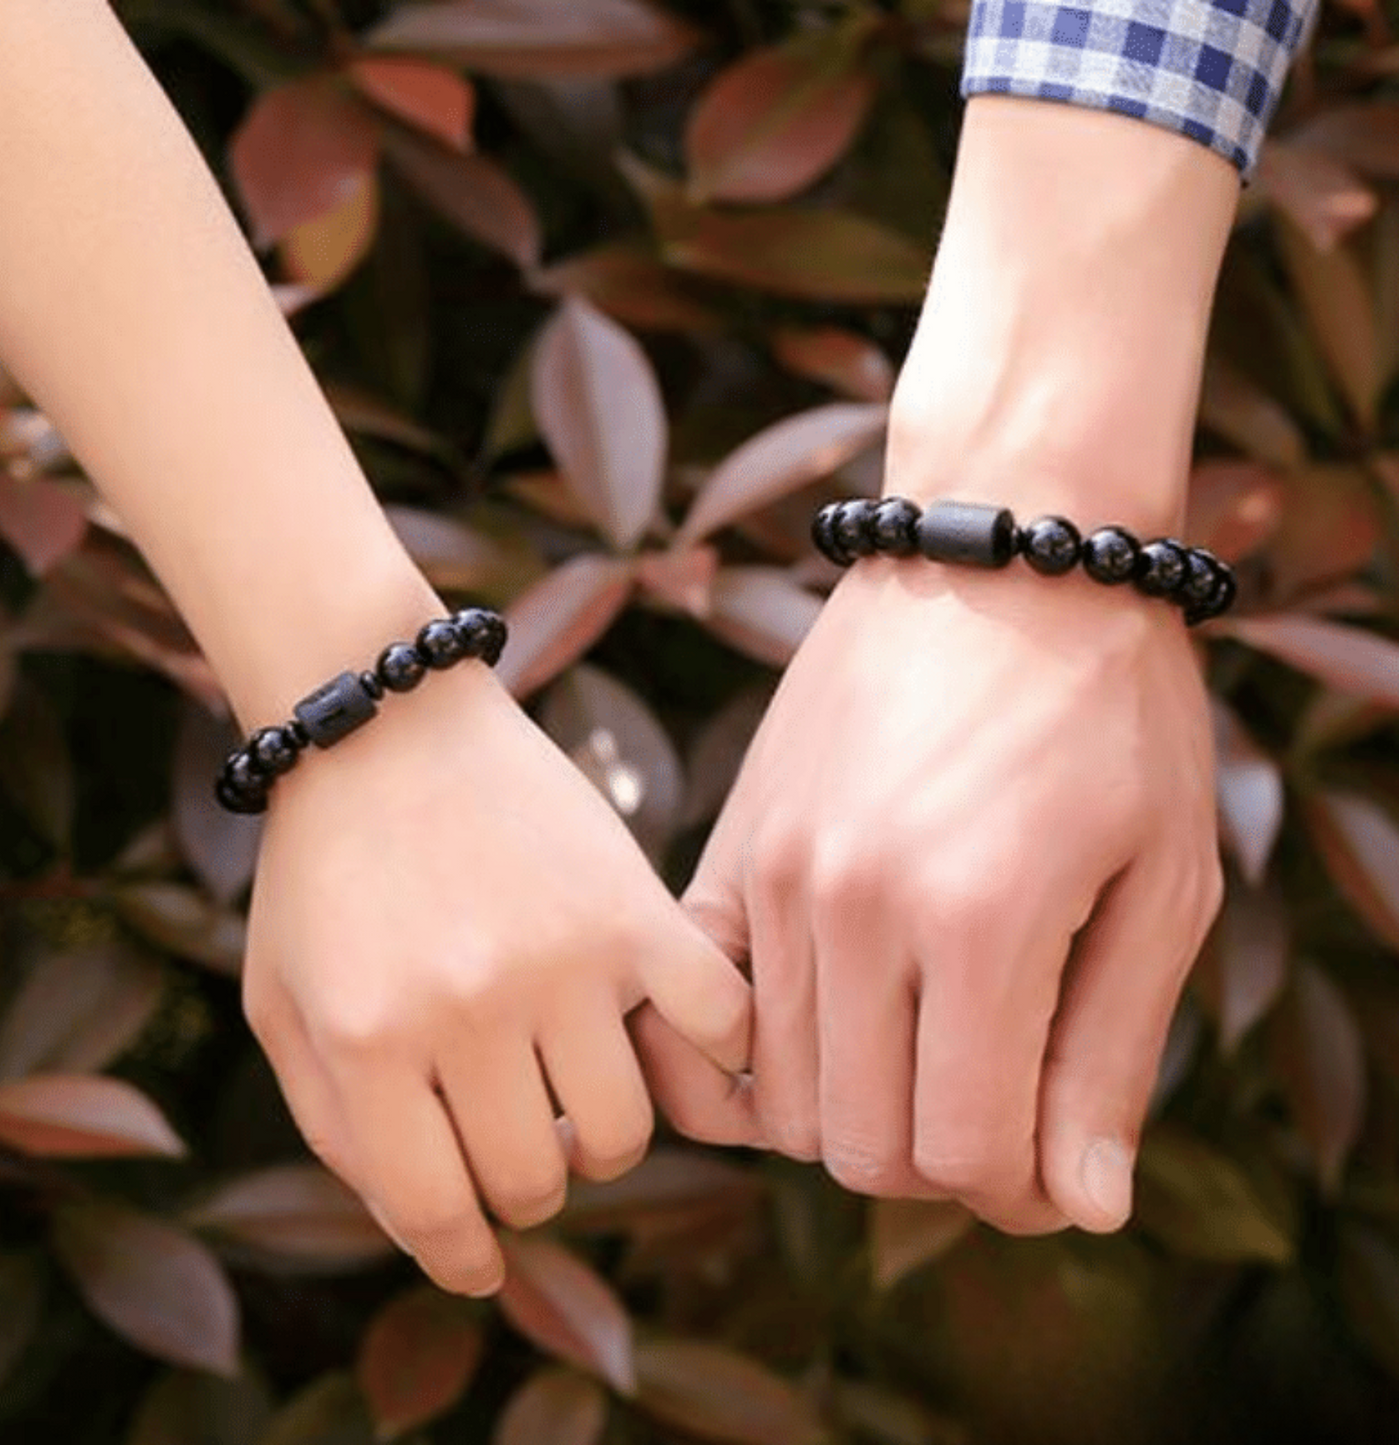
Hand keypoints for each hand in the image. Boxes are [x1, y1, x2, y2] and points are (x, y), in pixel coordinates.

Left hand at [240, 664, 750, 1294]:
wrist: (388, 723)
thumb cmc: (325, 870)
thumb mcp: (282, 1002)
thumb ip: (337, 1129)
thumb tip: (432, 1229)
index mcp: (368, 1038)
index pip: (438, 1212)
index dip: (463, 1257)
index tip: (481, 1262)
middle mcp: (469, 1007)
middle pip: (535, 1178)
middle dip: (523, 1181)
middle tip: (518, 1138)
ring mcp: (563, 956)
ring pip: (622, 1129)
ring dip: (598, 1134)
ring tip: (573, 1089)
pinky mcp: (634, 907)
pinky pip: (716, 1027)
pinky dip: (715, 1056)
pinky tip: (675, 1045)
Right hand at [639, 93, 1237, 1231]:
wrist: (997, 554)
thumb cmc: (1110, 711)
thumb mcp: (1164, 880)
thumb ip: (1111, 1053)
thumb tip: (1076, 1209)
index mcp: (979, 922)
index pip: (959, 1153)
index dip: (1015, 1188)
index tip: (1049, 1156)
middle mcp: (852, 909)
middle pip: (858, 1145)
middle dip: (935, 1161)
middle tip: (992, 1106)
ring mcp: (772, 876)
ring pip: (778, 1096)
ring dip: (855, 1112)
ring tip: (919, 1053)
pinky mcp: (728, 848)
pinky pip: (701, 1011)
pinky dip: (753, 1054)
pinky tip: (824, 1019)